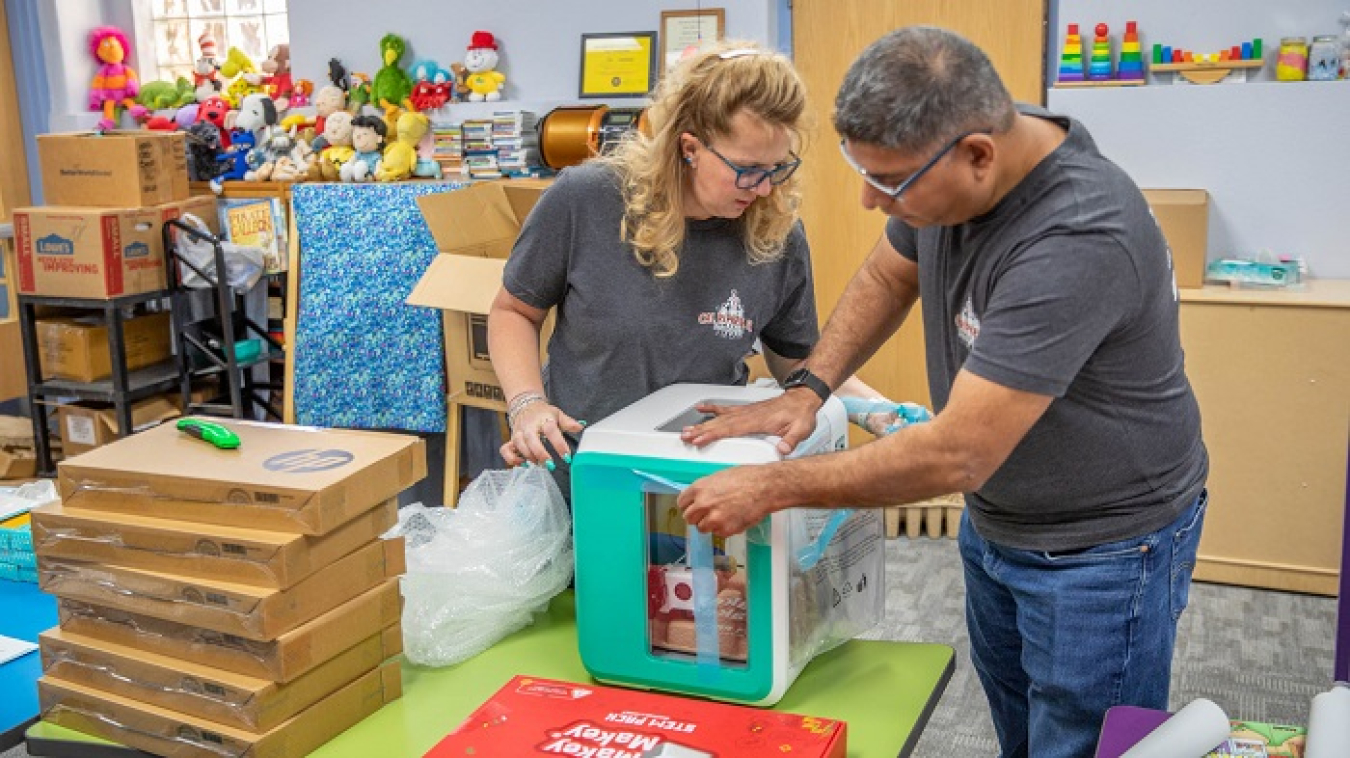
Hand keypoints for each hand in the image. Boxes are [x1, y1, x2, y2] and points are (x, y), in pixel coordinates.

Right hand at [500, 402, 583, 469]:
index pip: (551, 430)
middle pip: (531, 439)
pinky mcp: (511, 439)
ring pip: (519, 445)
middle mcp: (529, 426)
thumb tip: (581, 426)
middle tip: (551, 465)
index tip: (567, 457)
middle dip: (540, 453)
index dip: (559, 444)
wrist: (526, 405)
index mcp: (544, 419)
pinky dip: (512, 459)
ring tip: (540, 465)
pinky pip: (505, 450)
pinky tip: (523, 464)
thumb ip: (569, 422)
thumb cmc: (545, 413)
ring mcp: (519, 432)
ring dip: (529, 457)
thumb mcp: (558, 414)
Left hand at [677, 466, 779, 537]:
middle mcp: (702, 504)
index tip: (693, 508)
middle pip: (689, 518)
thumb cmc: (746, 477)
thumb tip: (698, 499)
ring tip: (723, 516)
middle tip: (708, 514)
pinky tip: (734, 519)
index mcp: (699, 488)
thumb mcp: (719, 477)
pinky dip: (724, 529)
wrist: (765, 487)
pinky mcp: (725, 530)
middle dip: (697, 517)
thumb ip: (705, 489)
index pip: (681, 503)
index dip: (688, 506)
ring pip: (702, 528)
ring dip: (710, 525)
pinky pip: (718, 534)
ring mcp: (713, 518)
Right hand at [679, 389, 820, 454]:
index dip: (714, 434)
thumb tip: (782, 449)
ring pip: (719, 417)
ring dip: (702, 424)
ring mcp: (745, 411)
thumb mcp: (801, 429)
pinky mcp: (745, 410)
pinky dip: (712, 408)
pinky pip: (724, 408)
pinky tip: (701, 408)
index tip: (700, 440)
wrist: (802, 399)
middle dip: (701, 431)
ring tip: (686, 430)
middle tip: (685, 437)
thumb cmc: (800, 414)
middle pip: (719, 423)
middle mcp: (747, 415)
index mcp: (757, 421)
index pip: (730, 429)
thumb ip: (791, 440)